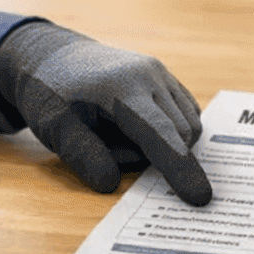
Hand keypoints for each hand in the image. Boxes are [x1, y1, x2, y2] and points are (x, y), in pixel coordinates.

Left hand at [0, 20, 212, 205]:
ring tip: (118, 135)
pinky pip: (185, 113)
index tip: (200, 198)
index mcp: (120, 87)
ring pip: (187, 124)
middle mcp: (149, 74)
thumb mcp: (54, 128)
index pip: (161, 133)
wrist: (54, 56)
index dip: (180, 168)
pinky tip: (134, 127)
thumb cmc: (52, 93)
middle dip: (155, 157)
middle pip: (179, 133)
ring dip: (163, 144)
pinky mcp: (166, 77)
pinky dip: (169, 132)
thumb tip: (111, 184)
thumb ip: (83, 156)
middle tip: (108, 149)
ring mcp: (161, 72)